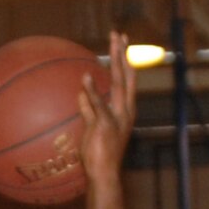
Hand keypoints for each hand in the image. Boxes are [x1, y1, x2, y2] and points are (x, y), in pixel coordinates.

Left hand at [78, 32, 135, 185]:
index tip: (122, 44)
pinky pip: (98, 104)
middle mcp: (125, 110)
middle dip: (123, 54)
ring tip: (113, 42)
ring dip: (116, 60)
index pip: (126, 81)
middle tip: (119, 34)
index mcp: (124, 111)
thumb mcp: (91, 127)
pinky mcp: (105, 124)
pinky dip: (91, 90)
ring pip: (118, 83)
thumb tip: (81, 92)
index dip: (125, 62)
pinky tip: (85, 77)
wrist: (103, 174)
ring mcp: (117, 116)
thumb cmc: (98, 154)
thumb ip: (88, 108)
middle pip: (125, 76)